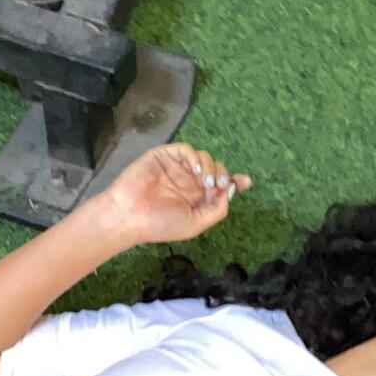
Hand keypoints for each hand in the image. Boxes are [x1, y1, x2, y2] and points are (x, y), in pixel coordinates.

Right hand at [99, 142, 252, 245]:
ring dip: (211, 168)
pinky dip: (195, 157)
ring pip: (204, 158)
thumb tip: (231, 191)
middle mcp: (189, 181)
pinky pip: (186, 150)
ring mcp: (178, 168)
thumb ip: (216, 209)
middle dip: (223, 176)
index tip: (246, 182)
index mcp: (197, 198)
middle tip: (219, 186)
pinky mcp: (165, 156)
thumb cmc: (159, 224)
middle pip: (217, 170)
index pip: (221, 186)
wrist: (130, 216)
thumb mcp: (196, 224)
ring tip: (206, 183)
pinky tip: (196, 170)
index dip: (235, 181)